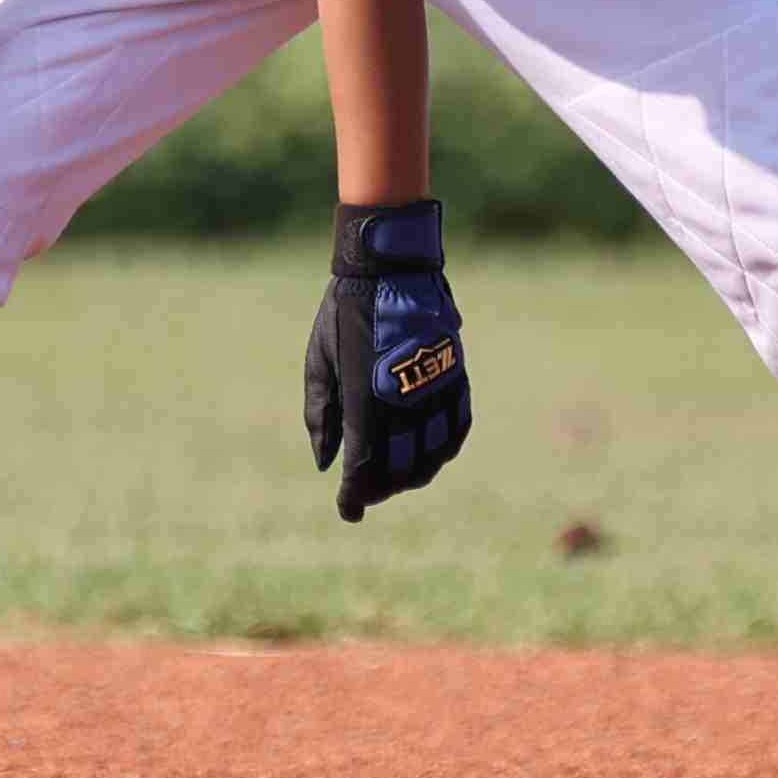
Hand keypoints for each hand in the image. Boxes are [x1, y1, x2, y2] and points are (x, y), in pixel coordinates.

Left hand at [304, 200, 470, 522]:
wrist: (391, 267)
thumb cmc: (345, 313)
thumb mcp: (319, 360)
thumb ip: (321, 414)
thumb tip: (327, 462)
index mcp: (364, 399)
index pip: (364, 468)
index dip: (355, 497)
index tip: (347, 510)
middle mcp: (403, 402)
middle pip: (400, 470)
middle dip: (381, 489)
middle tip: (365, 491)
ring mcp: (434, 390)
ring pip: (432, 456)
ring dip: (413, 476)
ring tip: (397, 478)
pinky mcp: (455, 376)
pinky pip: (457, 427)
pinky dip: (445, 449)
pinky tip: (432, 455)